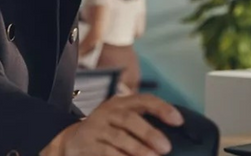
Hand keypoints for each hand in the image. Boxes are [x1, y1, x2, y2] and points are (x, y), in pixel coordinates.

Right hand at [41, 94, 183, 155]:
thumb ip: (142, 123)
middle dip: (149, 133)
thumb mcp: (121, 120)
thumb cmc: (106, 131)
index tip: (178, 121)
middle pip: (129, 119)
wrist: (72, 140)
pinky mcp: (89, 145)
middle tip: (166, 147)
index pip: (144, 100)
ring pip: (119, 138)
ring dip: (138, 149)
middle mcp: (108, 112)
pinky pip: (106, 153)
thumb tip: (168, 139)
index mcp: (121, 103)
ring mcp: (97, 128)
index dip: (162, 108)